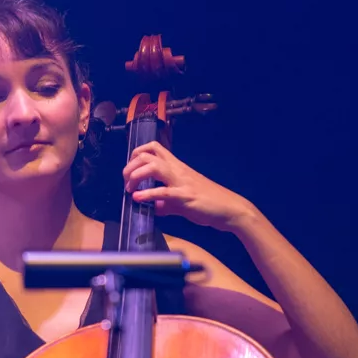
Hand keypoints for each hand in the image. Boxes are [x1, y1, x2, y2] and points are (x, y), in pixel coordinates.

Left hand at [122, 141, 253, 232]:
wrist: (231, 209)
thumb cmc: (209, 203)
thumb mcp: (183, 202)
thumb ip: (167, 203)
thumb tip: (154, 207)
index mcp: (177, 167)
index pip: (154, 148)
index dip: (136, 154)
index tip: (130, 170)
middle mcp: (178, 170)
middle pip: (148, 154)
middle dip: (130, 165)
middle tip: (126, 182)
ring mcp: (182, 182)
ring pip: (153, 166)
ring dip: (135, 175)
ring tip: (129, 189)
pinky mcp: (186, 196)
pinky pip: (164, 192)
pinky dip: (148, 194)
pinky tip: (138, 198)